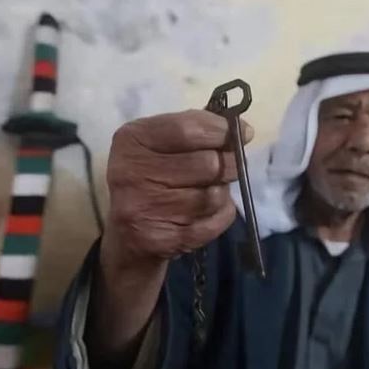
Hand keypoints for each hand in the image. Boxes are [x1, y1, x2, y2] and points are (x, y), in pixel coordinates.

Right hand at [103, 109, 253, 266]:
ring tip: (208, 190)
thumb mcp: (159, 142)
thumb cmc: (150, 177)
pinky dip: (222, 213)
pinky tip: (206, 212)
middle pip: (208, 164)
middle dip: (229, 163)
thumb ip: (195, 129)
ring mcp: (148, 210)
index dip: (221, 131)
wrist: (125, 234)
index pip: (187, 130)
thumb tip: (243, 130)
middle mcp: (133, 175)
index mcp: (132, 141)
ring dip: (222, 191)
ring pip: (215, 195)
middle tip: (230, 165)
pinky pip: (217, 220)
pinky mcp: (165, 240)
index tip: (242, 133)